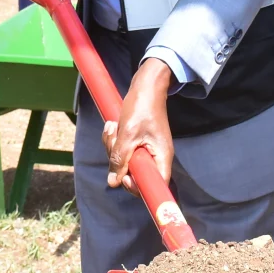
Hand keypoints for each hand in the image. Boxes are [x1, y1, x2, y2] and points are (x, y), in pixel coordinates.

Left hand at [103, 59, 173, 197]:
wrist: (146, 85)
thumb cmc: (142, 107)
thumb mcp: (127, 134)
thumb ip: (120, 159)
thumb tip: (112, 183)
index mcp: (161, 157)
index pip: (154, 185)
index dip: (138, 187)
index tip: (125, 177)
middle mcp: (156, 156)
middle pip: (135, 174)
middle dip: (118, 160)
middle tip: (114, 139)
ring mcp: (147, 150)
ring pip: (125, 161)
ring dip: (113, 146)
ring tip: (112, 127)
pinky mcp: (139, 142)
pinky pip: (123, 150)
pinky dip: (115, 140)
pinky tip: (113, 126)